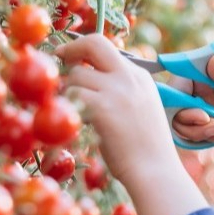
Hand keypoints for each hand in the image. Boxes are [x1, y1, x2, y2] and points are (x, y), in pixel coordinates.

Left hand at [55, 34, 180, 189]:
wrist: (155, 171)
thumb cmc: (147, 149)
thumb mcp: (142, 107)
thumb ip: (122, 89)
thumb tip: (90, 77)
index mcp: (139, 75)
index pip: (107, 48)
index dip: (84, 50)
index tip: (71, 58)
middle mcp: (129, 76)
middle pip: (94, 43)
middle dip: (71, 49)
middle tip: (58, 59)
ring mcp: (116, 90)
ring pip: (76, 75)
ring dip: (68, 91)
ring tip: (73, 109)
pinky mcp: (102, 107)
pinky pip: (72, 94)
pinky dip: (68, 106)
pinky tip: (74, 120)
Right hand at [168, 44, 213, 153]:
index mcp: (193, 67)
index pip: (172, 89)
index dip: (179, 106)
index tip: (204, 115)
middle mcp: (189, 87)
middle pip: (174, 114)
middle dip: (194, 126)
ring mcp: (196, 104)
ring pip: (186, 129)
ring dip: (207, 134)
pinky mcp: (205, 119)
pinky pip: (201, 135)